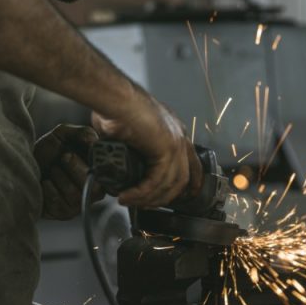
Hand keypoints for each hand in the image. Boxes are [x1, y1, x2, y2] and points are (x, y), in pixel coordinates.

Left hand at [33, 124, 104, 219]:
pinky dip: (48, 187)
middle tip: (64, 156)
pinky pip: (58, 201)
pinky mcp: (63, 213)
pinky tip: (45, 182)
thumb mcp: (63, 135)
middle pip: (96, 189)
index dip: (103, 168)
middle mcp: (93, 191)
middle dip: (76, 168)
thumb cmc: (45, 152)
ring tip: (52, 169)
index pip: (112, 178)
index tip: (89, 153)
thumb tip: (95, 141)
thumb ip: (82, 133)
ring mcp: (79, 204)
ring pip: (75, 194)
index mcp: (99, 172)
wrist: (22, 166)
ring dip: (59, 176)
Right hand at [91, 90, 196, 206]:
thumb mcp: (127, 132)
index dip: (189, 182)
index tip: (184, 195)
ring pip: (168, 184)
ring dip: (148, 198)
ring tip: (130, 201)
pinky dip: (141, 193)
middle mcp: (178, 136)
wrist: (114, 98)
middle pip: (181, 179)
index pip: (190, 162)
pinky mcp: (166, 150)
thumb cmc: (115, 107)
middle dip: (165, 197)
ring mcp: (175, 143)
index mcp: (173, 130)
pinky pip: (156, 182)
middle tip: (147, 206)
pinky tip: (128, 196)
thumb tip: (118, 163)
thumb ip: (130, 149)